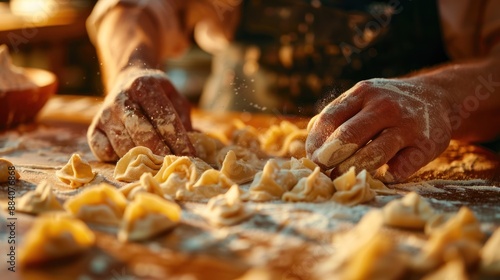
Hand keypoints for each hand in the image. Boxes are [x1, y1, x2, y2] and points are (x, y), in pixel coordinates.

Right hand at [87, 67, 195, 160]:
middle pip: (143, 133)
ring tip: (158, 169)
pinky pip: (104, 152)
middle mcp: (121, 98)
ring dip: (142, 161)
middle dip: (162, 153)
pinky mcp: (93, 129)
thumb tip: (199, 146)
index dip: (179, 140)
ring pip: (124, 145)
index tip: (191, 156)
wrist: (127, 81)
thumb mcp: (175, 99)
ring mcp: (104, 114)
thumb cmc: (157, 97)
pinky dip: (118, 160)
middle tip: (175, 166)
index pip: (164, 118)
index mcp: (143, 85)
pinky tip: (132, 160)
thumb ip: (185, 120)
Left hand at [306, 78, 452, 181]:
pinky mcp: (426, 146)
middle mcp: (385, 107)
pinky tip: (379, 177)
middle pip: (349, 137)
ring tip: (342, 178)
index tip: (311, 158)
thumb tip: (308, 141)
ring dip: (352, 170)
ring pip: (374, 154)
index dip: (316, 142)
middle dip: (330, 159)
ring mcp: (407, 126)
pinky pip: (401, 168)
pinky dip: (386, 176)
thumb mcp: (362, 98)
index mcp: (363, 93)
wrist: (437, 97)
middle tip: (323, 172)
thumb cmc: (387, 104)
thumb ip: (336, 115)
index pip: (330, 119)